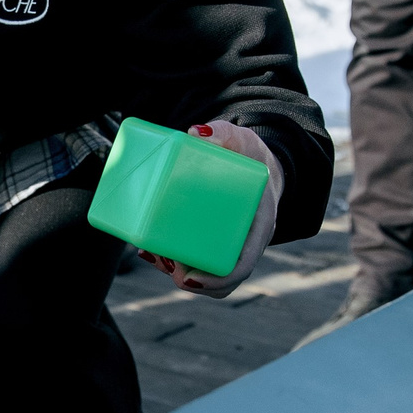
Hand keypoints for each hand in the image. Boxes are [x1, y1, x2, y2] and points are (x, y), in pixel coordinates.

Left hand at [134, 120, 285, 298]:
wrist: (260, 164)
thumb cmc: (252, 156)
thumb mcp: (243, 140)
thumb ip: (224, 133)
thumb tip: (195, 132)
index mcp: (259, 225)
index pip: (243, 263)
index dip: (218, 279)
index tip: (189, 279)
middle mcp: (247, 242)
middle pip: (220, 277)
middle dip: (189, 278)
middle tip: (162, 261)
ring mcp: (232, 243)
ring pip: (208, 273)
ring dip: (179, 273)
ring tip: (153, 256)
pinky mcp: (217, 239)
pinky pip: (201, 261)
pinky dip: (177, 262)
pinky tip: (153, 254)